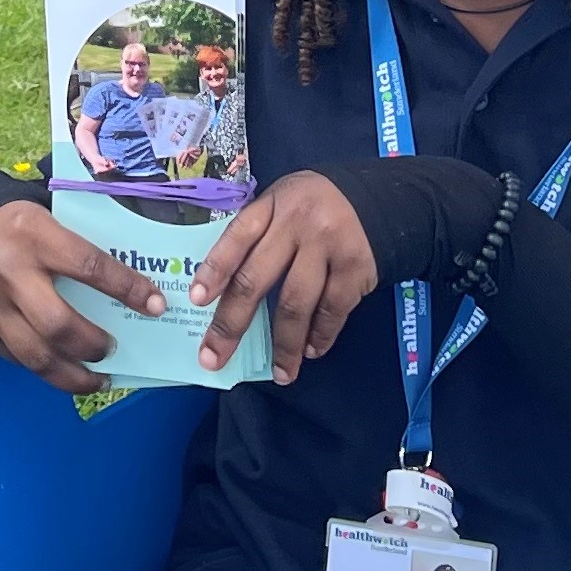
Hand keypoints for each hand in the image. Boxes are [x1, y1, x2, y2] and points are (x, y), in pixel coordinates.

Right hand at [0, 198, 161, 396]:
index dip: (127, 289)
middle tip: (113, 348)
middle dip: (93, 344)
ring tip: (99, 378)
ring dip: (73, 376)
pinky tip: (69, 373)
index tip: (155, 306)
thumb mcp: (52, 218)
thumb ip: (84, 246)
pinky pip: (18, 359)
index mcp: (35, 234)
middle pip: (58, 323)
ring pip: (35, 355)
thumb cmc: (23, 226)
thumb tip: (137, 284)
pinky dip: (48, 371)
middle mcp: (8, 271)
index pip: (89, 267)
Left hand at [192, 176, 379, 380]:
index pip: (236, 238)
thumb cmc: (311, 209)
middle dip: (232, 324)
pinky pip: (332, 310)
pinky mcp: (355, 267)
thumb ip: (257, 238)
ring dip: (285, 345)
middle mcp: (296, 224)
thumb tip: (223, 295)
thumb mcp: (279, 206)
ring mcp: (327, 245)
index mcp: (270, 206)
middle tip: (214, 358)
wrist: (375, 197)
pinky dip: (320, 336)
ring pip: (295, 304)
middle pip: (256, 279)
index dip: (214, 270)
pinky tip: (310, 351)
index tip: (196, 300)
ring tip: (280, 373)